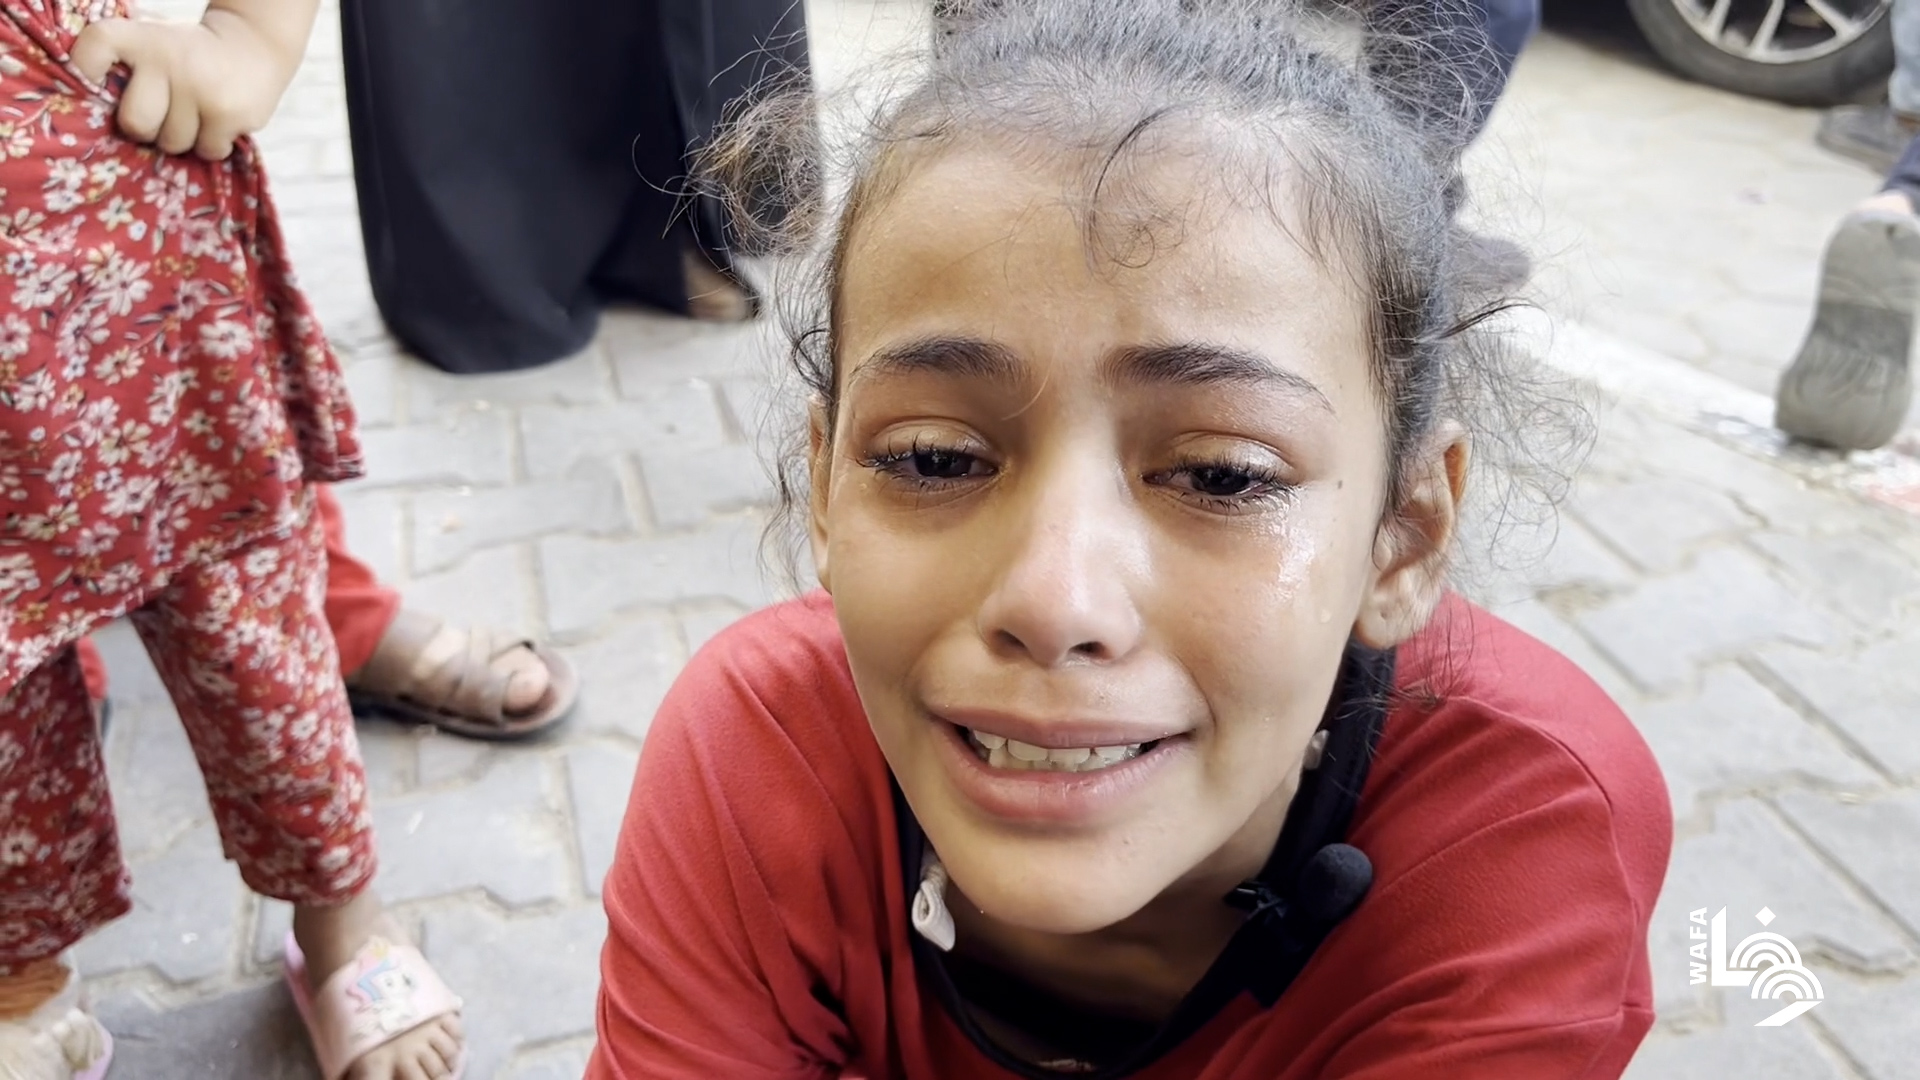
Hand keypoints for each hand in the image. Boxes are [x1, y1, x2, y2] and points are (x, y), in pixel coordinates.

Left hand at [70, 12, 298, 160]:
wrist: (255, 45)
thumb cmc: (189, 54)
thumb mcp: (154, 43)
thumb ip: (124, 70)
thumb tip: (100, 122)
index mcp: (143, 37)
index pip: (96, 47)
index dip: (85, 69)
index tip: (94, 83)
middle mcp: (169, 59)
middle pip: (136, 123)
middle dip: (147, 128)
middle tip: (163, 114)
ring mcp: (201, 89)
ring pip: (173, 143)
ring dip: (183, 137)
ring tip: (196, 114)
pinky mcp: (229, 115)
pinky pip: (207, 151)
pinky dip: (212, 143)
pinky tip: (218, 122)